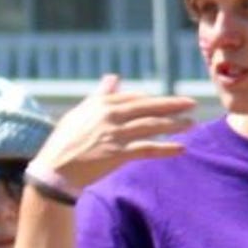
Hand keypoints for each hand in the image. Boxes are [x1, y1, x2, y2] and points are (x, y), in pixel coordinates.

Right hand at [29, 73, 192, 192]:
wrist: (55, 170)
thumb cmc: (64, 142)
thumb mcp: (80, 113)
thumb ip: (100, 95)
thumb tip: (114, 77)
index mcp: (101, 104)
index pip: (134, 98)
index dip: (153, 100)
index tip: (167, 102)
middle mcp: (110, 116)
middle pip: (148, 108)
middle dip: (173, 105)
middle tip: (192, 103)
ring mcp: (115, 135)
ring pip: (152, 126)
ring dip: (175, 125)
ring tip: (191, 124)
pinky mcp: (118, 154)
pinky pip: (148, 149)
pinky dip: (166, 148)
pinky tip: (181, 148)